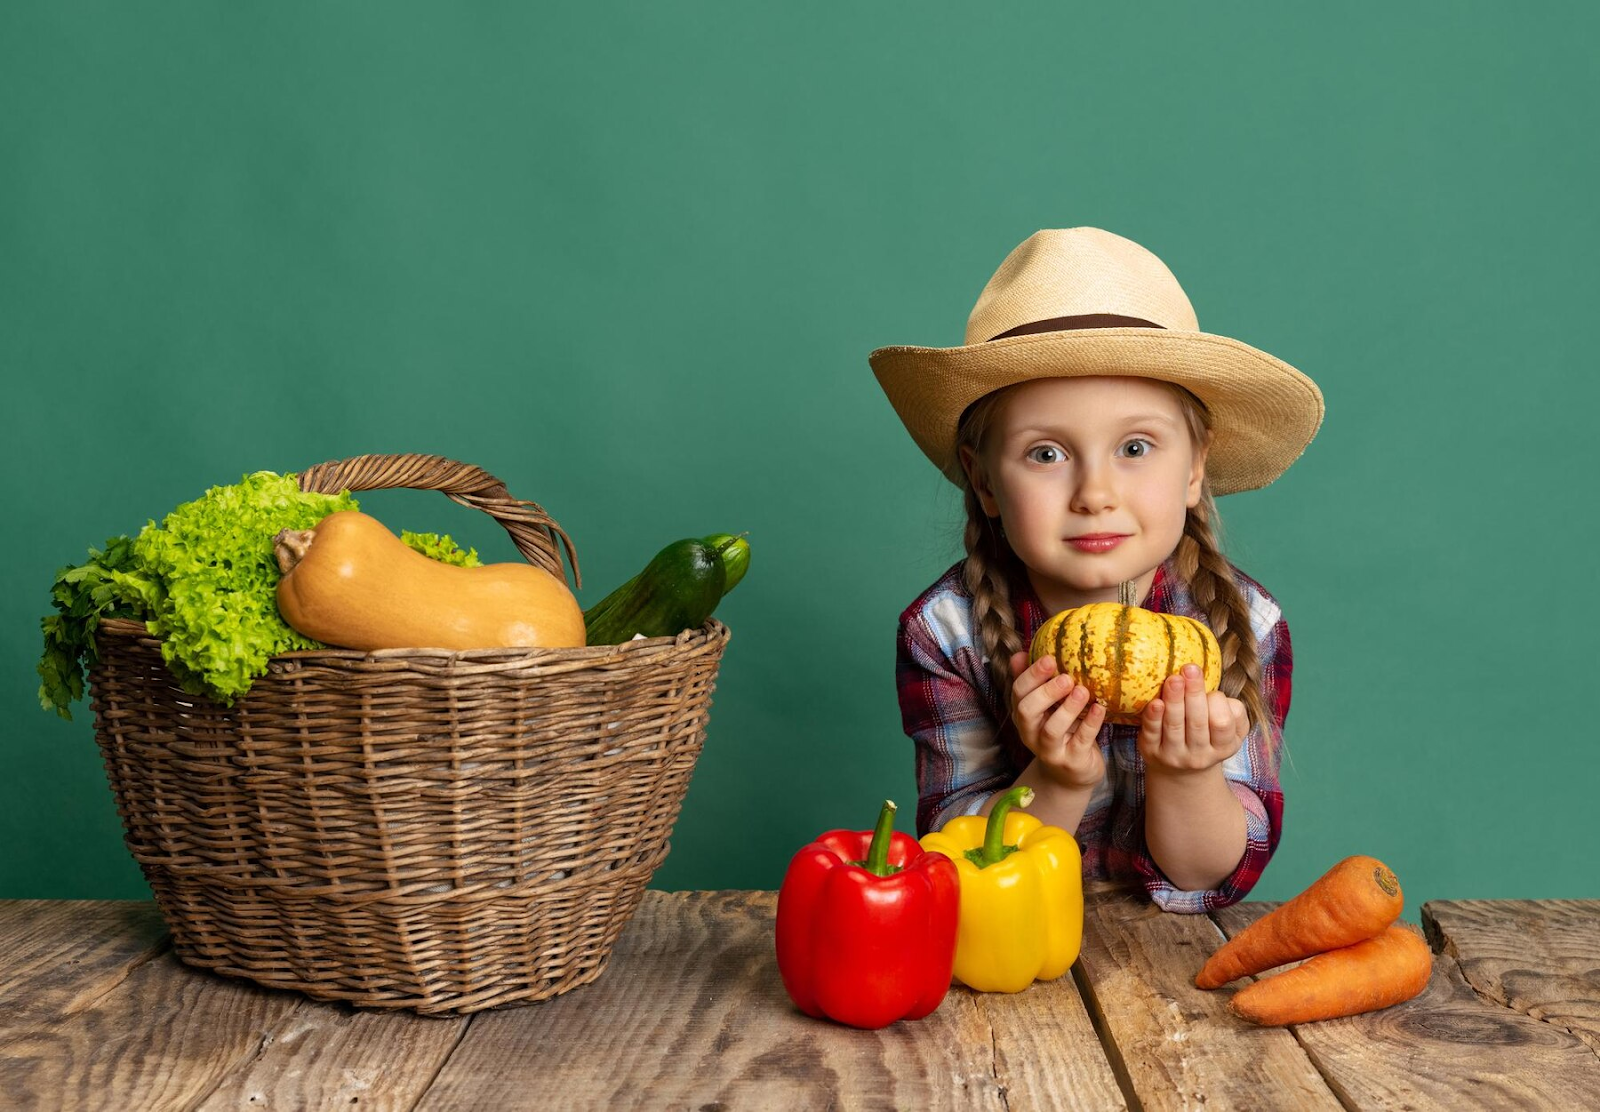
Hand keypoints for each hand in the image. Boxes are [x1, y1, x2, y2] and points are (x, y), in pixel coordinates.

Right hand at [1008, 652, 1106, 790]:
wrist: (1070, 776)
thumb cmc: (1061, 732)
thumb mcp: (1045, 709)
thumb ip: (1033, 683)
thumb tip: (1019, 654)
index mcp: (1023, 716)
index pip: (1017, 693)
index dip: (1031, 675)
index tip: (1049, 658)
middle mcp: (1031, 733)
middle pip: (1027, 711)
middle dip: (1045, 692)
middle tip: (1066, 677)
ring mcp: (1050, 751)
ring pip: (1051, 730)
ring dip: (1067, 709)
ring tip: (1082, 691)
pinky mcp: (1071, 762)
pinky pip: (1080, 742)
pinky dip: (1090, 724)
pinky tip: (1100, 708)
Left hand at [1138, 664, 1248, 775]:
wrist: (1181, 772)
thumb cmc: (1209, 738)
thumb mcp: (1232, 731)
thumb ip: (1234, 712)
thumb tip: (1218, 693)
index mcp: (1223, 747)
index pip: (1222, 723)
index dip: (1218, 704)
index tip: (1212, 691)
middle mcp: (1199, 755)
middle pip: (1197, 722)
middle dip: (1194, 694)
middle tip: (1190, 669)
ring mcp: (1174, 755)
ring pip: (1174, 725)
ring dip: (1174, 700)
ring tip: (1174, 679)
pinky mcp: (1152, 752)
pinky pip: (1152, 732)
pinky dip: (1153, 717)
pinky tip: (1155, 702)